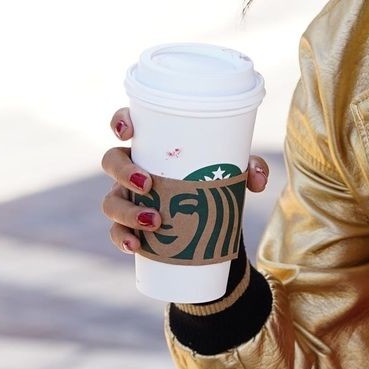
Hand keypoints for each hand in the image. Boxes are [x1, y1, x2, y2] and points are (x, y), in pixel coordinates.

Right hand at [99, 107, 269, 254]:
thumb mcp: (231, 171)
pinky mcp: (130, 226)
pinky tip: (135, 246)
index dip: (120, 122)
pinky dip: (122, 239)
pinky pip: (116, 232)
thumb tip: (257, 178)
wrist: (208, 223)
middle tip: (148, 184)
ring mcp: (127, 198)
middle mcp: (132, 169)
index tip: (127, 131)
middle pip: (112, 161)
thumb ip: (249, 167)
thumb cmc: (212, 181)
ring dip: (127, 212)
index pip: (126, 125)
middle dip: (124, 172)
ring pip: (111, 201)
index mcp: (151, 146)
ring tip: (154, 222)